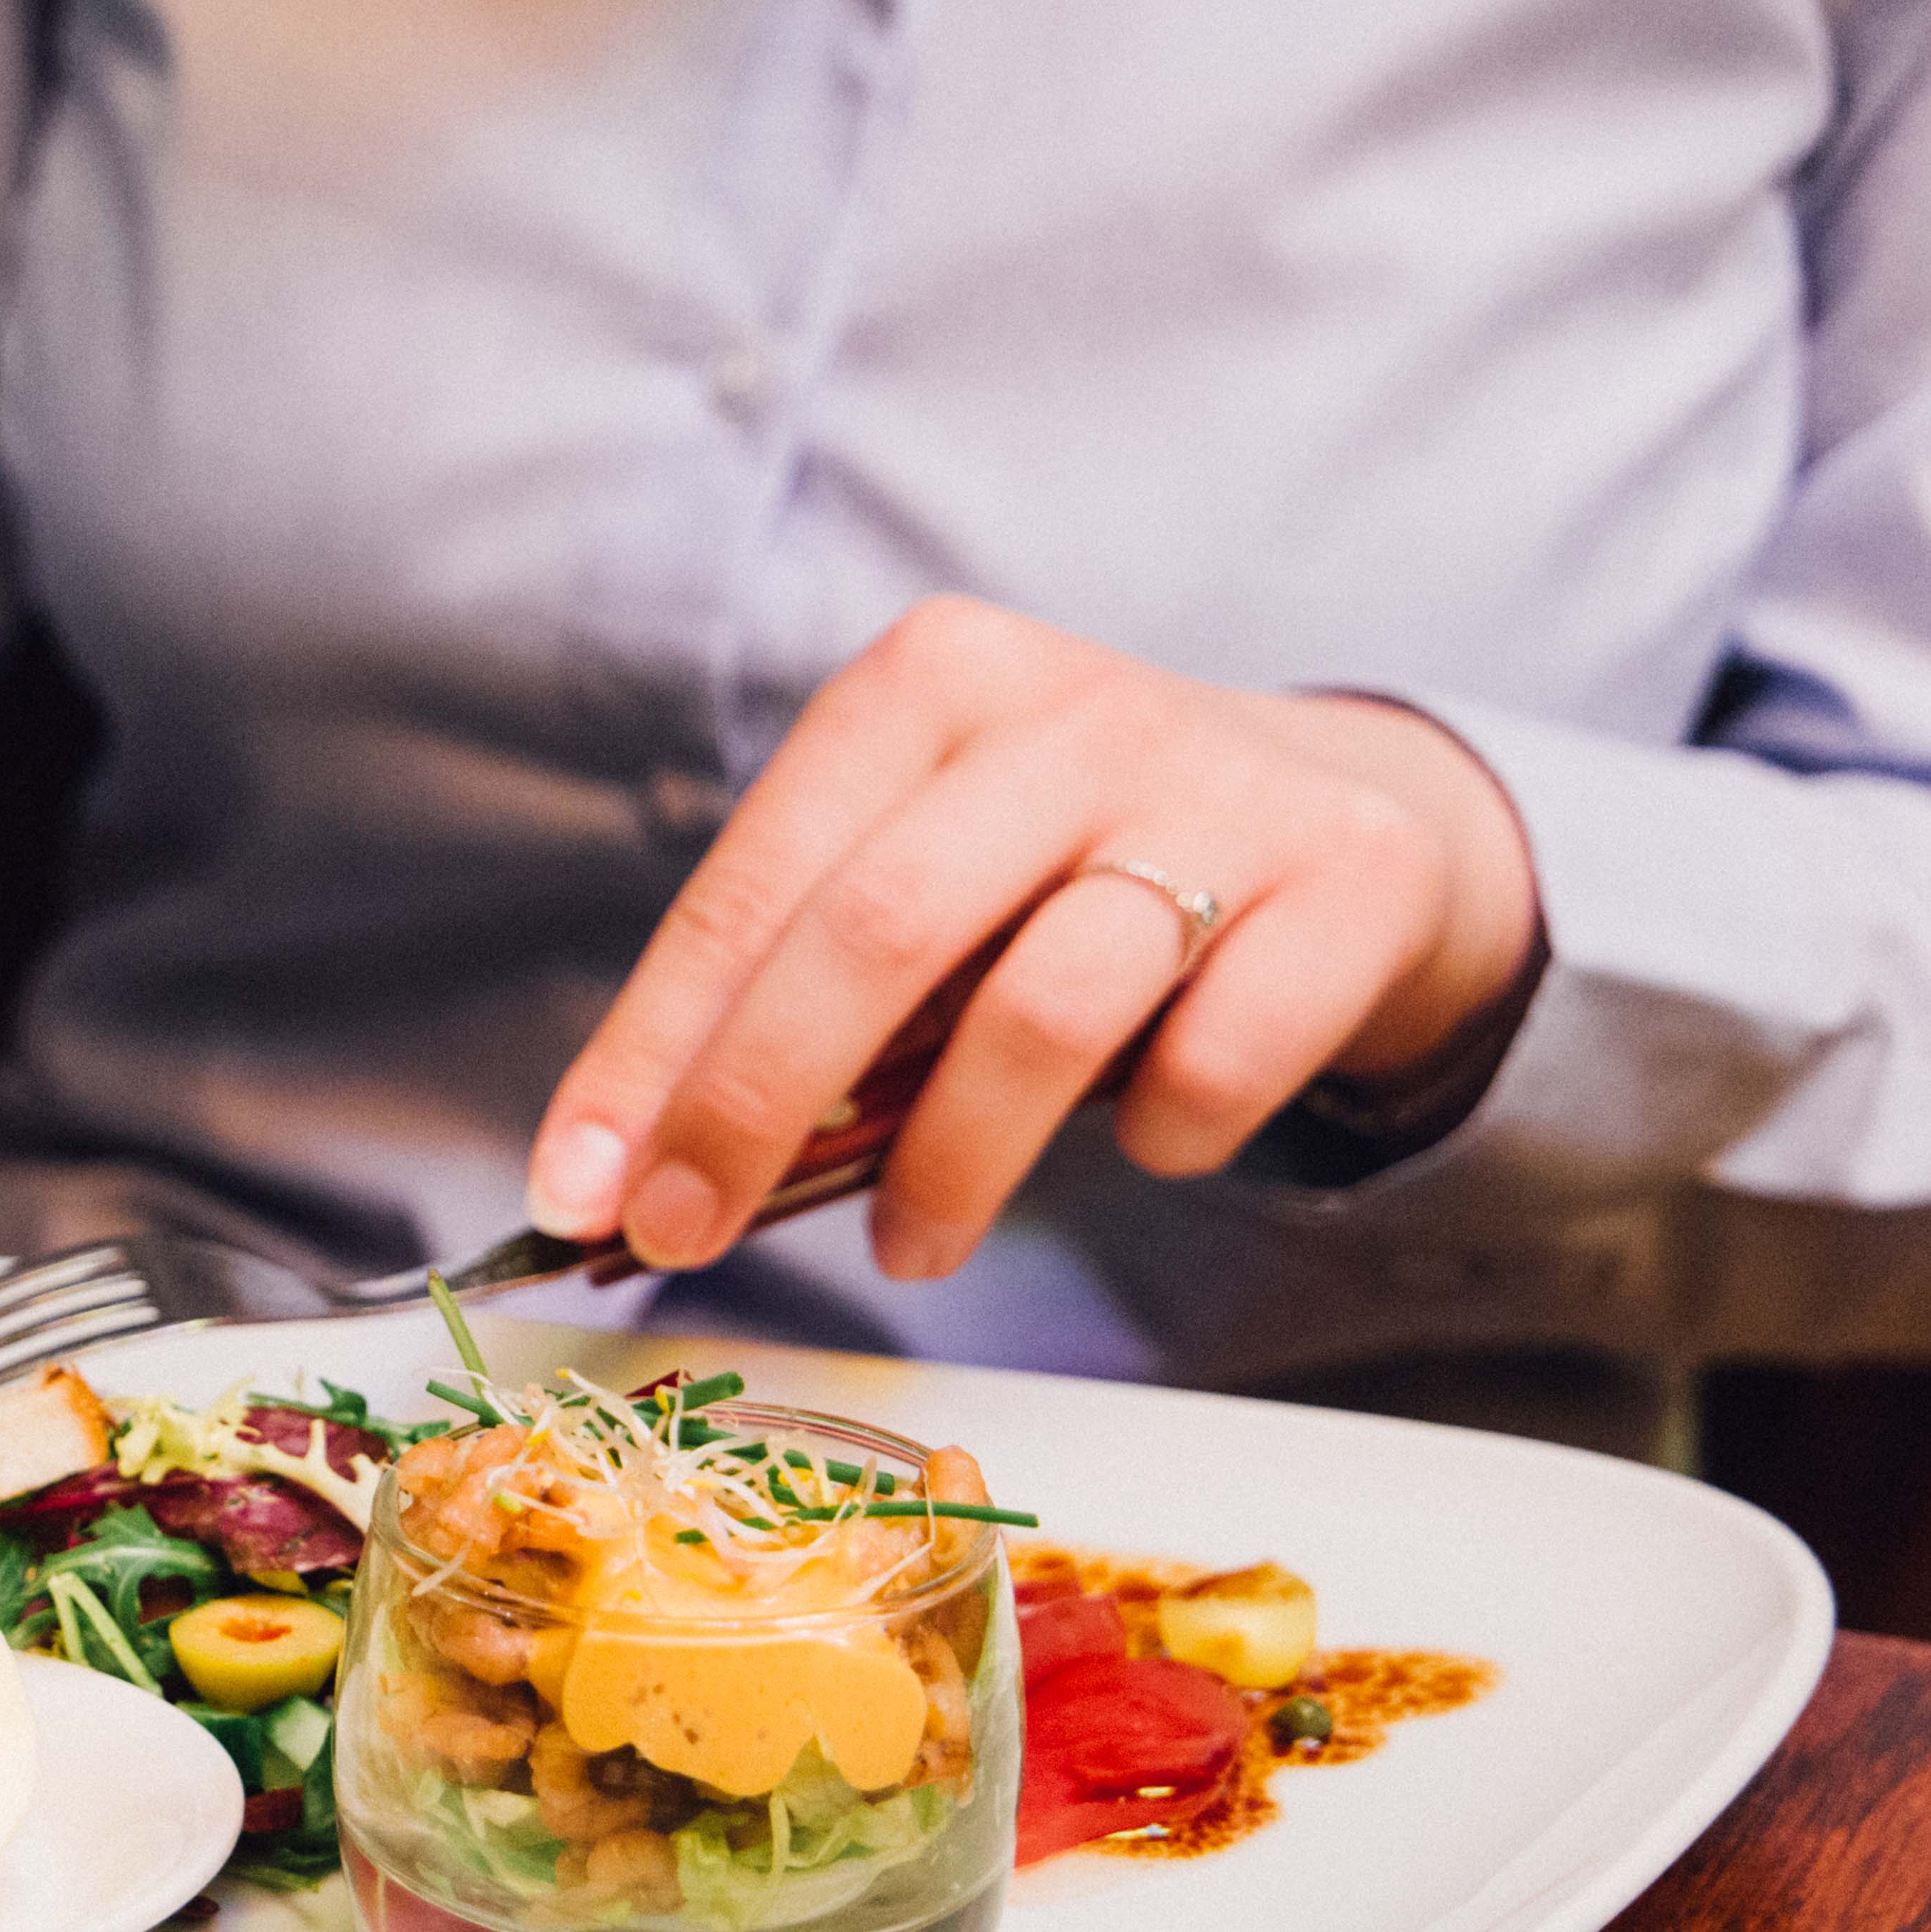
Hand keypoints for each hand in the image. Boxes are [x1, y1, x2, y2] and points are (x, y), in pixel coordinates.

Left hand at [527, 597, 1541, 1279]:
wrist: (1347, 821)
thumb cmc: (1074, 875)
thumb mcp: (929, 878)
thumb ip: (799, 989)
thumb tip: (633, 1173)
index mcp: (929, 684)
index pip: (754, 889)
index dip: (652, 1051)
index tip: (578, 1191)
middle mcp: (1070, 713)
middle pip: (876, 933)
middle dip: (754, 1110)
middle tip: (688, 1239)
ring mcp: (1222, 789)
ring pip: (1042, 1010)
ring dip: (950, 1165)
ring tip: (913, 1247)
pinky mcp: (1352, 882)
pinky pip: (1217, 1060)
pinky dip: (1159, 1133)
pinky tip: (1139, 1136)